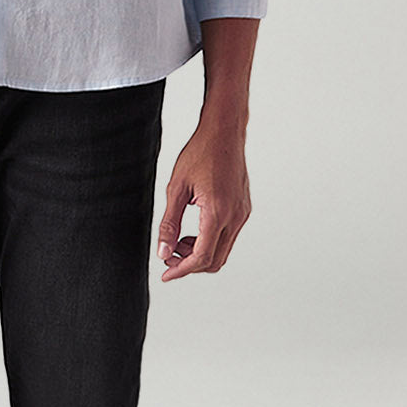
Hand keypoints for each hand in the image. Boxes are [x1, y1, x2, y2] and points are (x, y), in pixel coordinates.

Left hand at [156, 116, 250, 280]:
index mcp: (218, 212)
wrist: (224, 133)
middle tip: (169, 256)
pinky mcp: (244, 209)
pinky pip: (228, 236)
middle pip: (215, 260)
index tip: (166, 273)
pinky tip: (193, 230)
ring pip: (223, 250)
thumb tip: (163, 251)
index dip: (182, 269)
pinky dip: (211, 241)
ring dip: (200, 253)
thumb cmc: (200, 153)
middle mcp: (235, 217)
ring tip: (178, 241)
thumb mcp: (176, 187)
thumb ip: (169, 222)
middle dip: (190, 264)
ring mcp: (242, 213)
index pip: (201, 257)